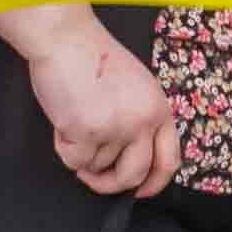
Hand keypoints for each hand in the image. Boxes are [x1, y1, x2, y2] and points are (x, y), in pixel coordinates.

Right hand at [14, 5, 184, 202]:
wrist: (65, 39)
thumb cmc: (94, 59)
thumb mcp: (136, 88)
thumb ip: (139, 120)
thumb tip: (129, 161)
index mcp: (159, 109)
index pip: (169, 161)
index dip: (154, 183)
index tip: (140, 191)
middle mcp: (143, 122)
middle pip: (133, 175)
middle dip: (110, 184)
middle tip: (92, 177)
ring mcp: (116, 128)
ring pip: (96, 166)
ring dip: (81, 152)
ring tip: (74, 117)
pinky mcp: (87, 132)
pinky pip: (73, 160)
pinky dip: (64, 147)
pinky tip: (63, 120)